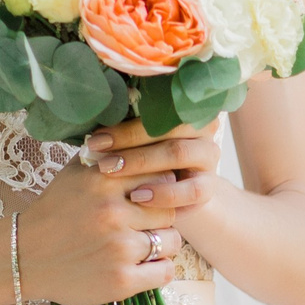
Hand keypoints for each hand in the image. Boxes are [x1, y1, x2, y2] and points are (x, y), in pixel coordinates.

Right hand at [15, 129, 203, 304]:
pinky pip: (165, 271)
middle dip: (161, 216)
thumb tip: (136, 136)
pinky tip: (142, 265)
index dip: (161, 186)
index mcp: (102, 181)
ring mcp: (118, 248)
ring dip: (161, 243)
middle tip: (146, 223)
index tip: (151, 196)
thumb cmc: (53, 213)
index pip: (161, 175)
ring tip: (141, 244)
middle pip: (170, 209)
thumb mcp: (73, 174)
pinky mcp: (121, 280)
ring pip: (171, 241)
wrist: (24, 257)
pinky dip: (158, 269)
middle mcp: (112, 212)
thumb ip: (105, 156)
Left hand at [86, 116, 226, 215]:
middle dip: (129, 139)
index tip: (95, 138)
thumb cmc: (141, 155)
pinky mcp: (208, 187)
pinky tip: (138, 197)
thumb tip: (95, 112)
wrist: (166, 190)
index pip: (156, 107)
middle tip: (99, 154)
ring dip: (143, 162)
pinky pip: (192, 189)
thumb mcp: (133, 137)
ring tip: (113, 173)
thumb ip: (122, 123)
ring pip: (180, 152)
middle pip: (168, 127)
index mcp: (183, 108)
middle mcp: (202, 129)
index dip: (125, 123)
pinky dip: (164, 193)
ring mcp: (208, 157)